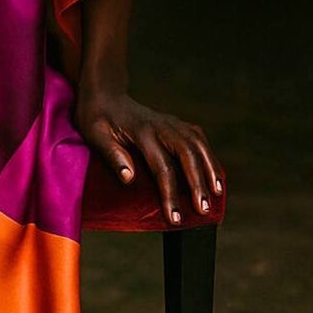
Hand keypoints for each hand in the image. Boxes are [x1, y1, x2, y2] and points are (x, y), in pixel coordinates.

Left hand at [73, 86, 223, 225]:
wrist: (103, 93)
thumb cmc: (96, 117)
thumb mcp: (95, 135)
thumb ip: (113, 155)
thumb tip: (130, 179)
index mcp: (141, 132)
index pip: (162, 167)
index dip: (170, 194)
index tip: (174, 218)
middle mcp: (160, 125)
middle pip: (187, 154)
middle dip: (198, 183)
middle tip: (203, 209)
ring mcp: (170, 122)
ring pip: (197, 144)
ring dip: (210, 168)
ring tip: (217, 194)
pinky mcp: (174, 122)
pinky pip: (197, 137)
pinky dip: (208, 154)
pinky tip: (214, 172)